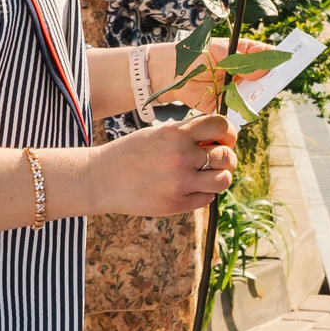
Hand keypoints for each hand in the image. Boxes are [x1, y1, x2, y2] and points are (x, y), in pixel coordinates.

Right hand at [91, 112, 235, 214]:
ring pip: (223, 180)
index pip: (220, 126)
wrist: (101, 179)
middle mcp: (181, 157)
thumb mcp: (158, 133)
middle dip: (227, 157)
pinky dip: (204, 193)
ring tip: (208, 175)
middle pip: (227, 156)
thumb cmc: (132, 153)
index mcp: (176, 134)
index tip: (225, 138)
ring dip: (220, 177)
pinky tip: (191, 188)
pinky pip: (207, 198)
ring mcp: (180, 183)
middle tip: (218, 160)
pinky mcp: (176, 204)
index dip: (228, 132)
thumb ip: (188, 135)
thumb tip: (221, 140)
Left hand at [162, 35, 274, 110]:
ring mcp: (236, 90)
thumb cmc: (196, 55)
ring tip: (258, 92)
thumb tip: (263, 71)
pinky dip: (243, 110)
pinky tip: (246, 107)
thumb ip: (242, 61)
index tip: (289, 62)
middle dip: (271, 81)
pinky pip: (239, 109)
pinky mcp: (226, 105)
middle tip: (275, 81)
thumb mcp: (220, 52)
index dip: (277, 60)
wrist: (172, 73)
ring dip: (258, 95)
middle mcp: (243, 74)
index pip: (266, 57)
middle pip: (265, 78)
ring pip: (255, 95)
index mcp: (244, 55)